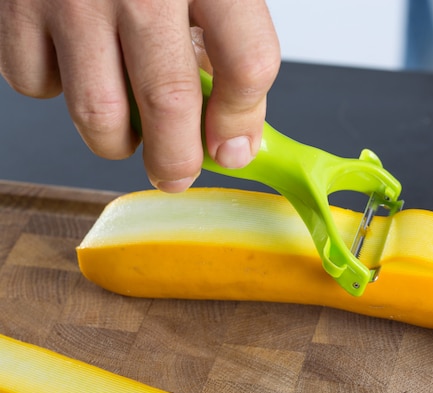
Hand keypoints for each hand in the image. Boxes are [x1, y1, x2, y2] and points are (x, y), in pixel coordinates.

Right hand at [0, 0, 279, 191]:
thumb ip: (227, 39)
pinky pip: (37, 84)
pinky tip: (78, 66)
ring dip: (119, 140)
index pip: (246, 64)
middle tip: (177, 173)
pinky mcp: (15, 6)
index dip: (242, 122)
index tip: (235, 149)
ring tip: (130, 128)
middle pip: (168, 103)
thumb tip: (231, 128)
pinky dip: (59, 92)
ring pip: (97, 114)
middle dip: (176, 160)